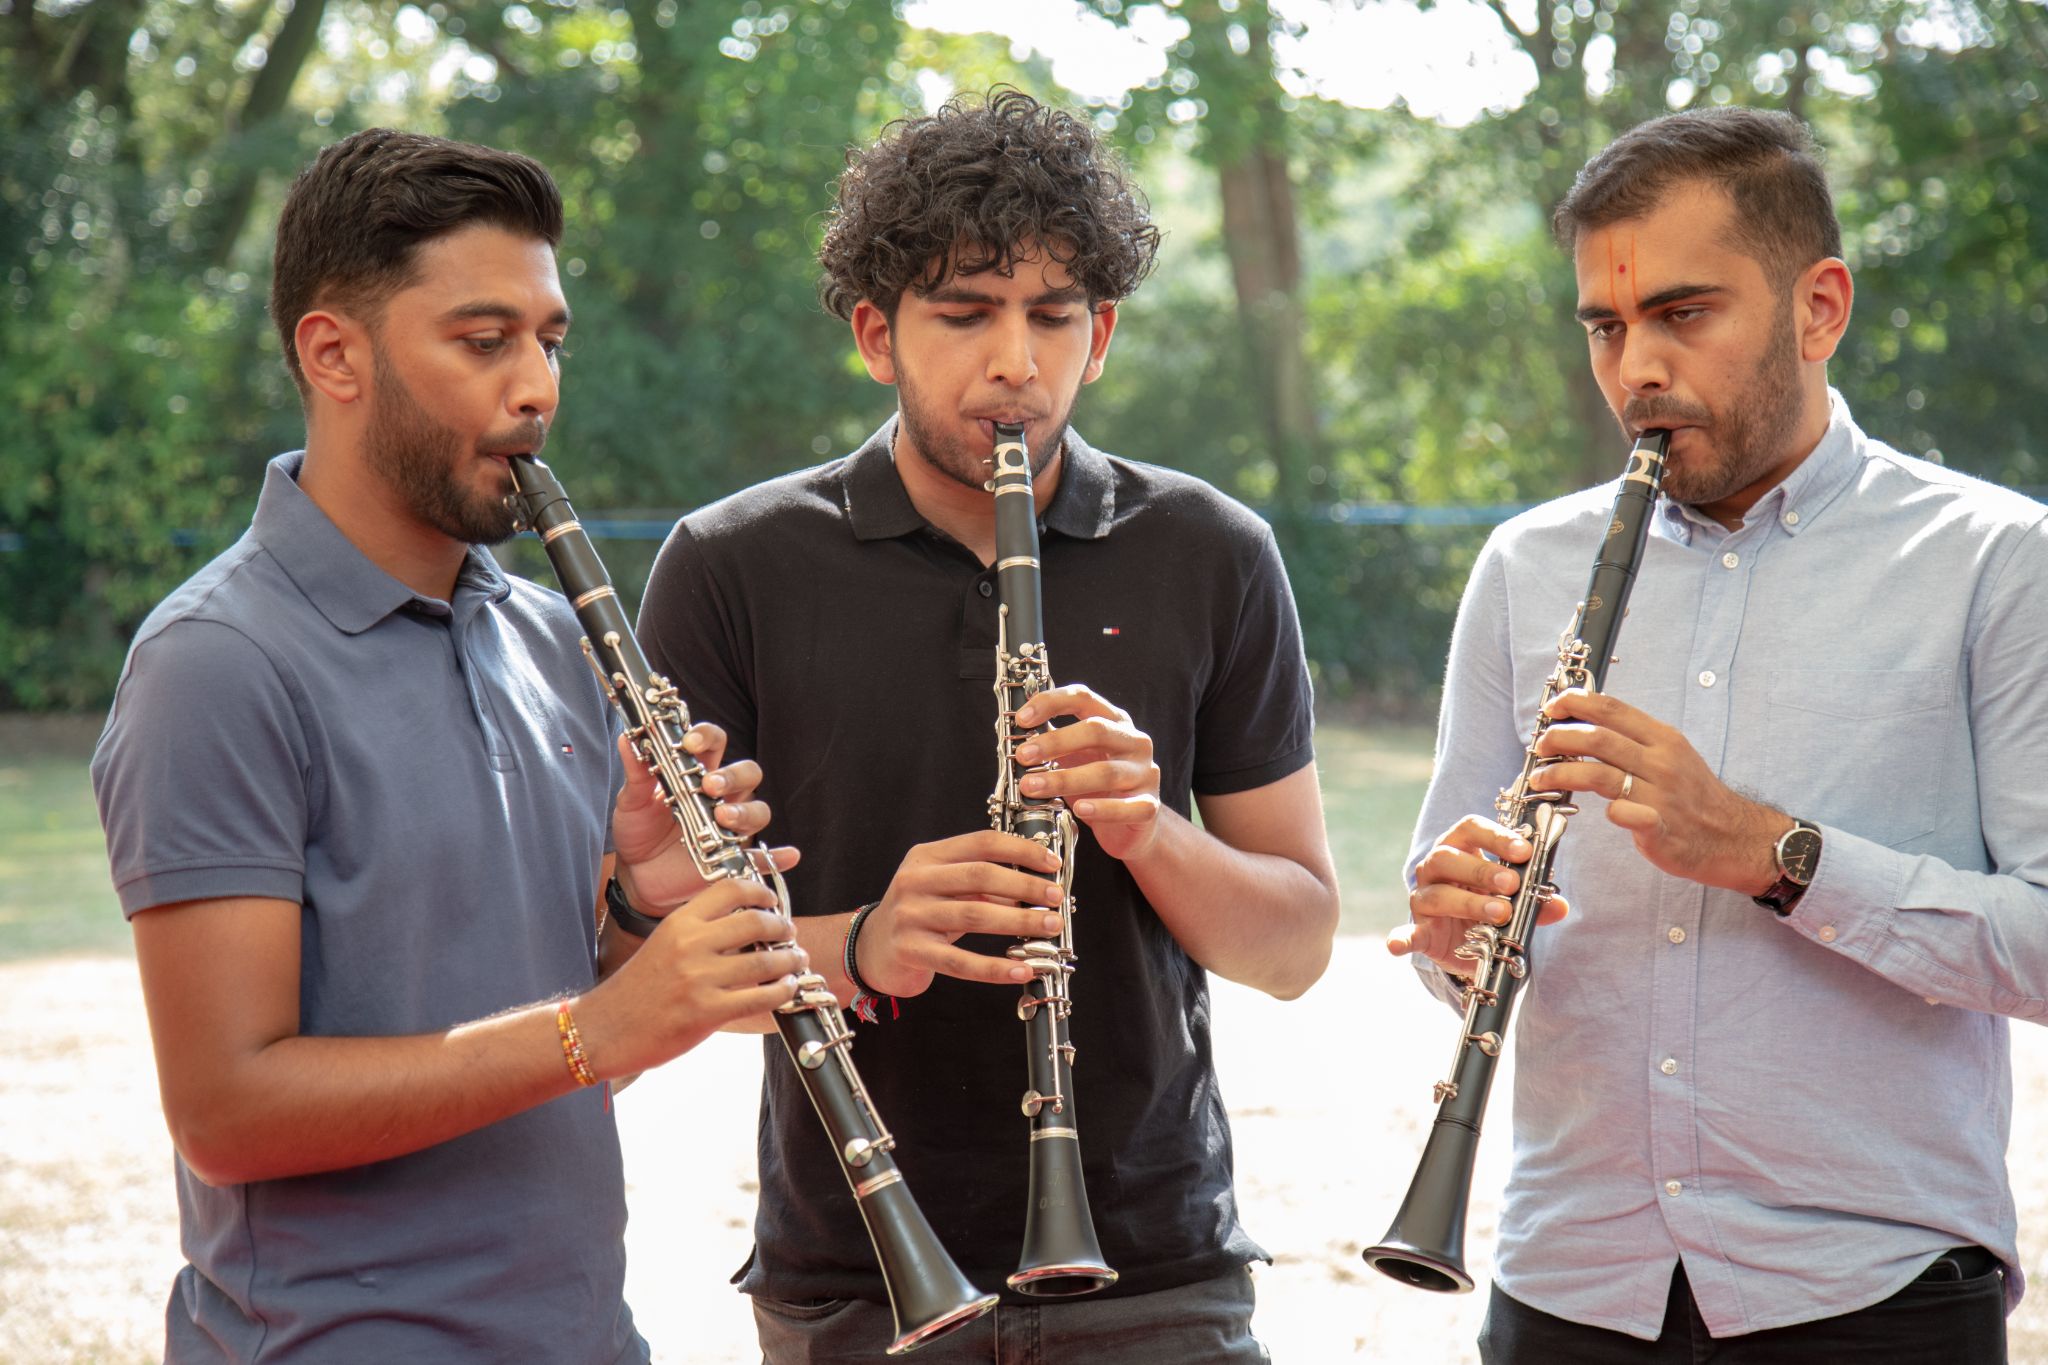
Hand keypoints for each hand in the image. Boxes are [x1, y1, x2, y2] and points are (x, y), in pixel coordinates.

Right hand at [575, 877, 806, 1075]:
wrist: (602, 1030)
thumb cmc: (635, 991)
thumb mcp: (663, 945)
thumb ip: (699, 933)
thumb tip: (747, 928)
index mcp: (679, 922)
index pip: (731, 890)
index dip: (761, 893)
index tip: (773, 902)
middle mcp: (690, 944)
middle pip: (756, 922)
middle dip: (782, 927)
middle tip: (790, 934)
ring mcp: (699, 978)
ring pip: (765, 961)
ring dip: (790, 960)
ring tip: (797, 961)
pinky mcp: (706, 1012)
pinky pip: (760, 997)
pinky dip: (783, 991)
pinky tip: (786, 989)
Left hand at [612, 727, 798, 914]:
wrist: (637, 875)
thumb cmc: (639, 831)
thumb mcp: (632, 802)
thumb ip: (636, 772)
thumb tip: (627, 738)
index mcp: (698, 774)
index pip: (715, 743)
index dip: (707, 736)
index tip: (689, 742)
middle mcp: (722, 796)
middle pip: (747, 773)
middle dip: (733, 776)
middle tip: (710, 786)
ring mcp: (731, 827)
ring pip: (759, 810)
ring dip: (747, 812)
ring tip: (723, 819)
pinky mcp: (735, 858)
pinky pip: (765, 858)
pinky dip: (779, 857)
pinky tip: (789, 856)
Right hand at [856, 831, 1069, 996]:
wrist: (870, 950)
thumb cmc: (919, 915)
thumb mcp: (947, 890)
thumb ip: (984, 885)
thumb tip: (1034, 887)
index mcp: (927, 857)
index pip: (981, 843)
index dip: (1021, 851)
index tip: (1051, 864)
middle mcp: (916, 881)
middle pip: (980, 876)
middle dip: (1026, 886)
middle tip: (1056, 898)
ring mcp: (910, 916)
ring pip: (975, 915)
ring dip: (1019, 921)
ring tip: (1049, 926)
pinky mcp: (911, 951)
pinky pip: (961, 961)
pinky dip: (995, 967)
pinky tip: (1021, 970)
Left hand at [1012, 683, 1161, 861]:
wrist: (1131, 828)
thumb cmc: (1097, 788)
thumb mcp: (1074, 758)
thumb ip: (1052, 743)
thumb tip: (1013, 732)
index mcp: (1113, 721)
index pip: (1083, 698)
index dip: (1051, 703)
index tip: (1022, 719)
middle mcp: (1134, 741)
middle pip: (1096, 730)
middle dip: (1055, 742)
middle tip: (1023, 756)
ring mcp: (1145, 773)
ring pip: (1106, 771)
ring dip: (1064, 779)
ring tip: (1033, 788)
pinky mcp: (1149, 805)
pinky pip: (1126, 807)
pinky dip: (1101, 809)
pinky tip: (1079, 809)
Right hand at [1388, 815, 1568, 973]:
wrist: (1468, 943)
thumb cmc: (1490, 907)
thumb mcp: (1515, 900)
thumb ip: (1535, 902)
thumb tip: (1558, 905)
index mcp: (1461, 849)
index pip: (1471, 828)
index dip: (1496, 836)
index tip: (1524, 851)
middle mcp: (1436, 869)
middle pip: (1447, 857)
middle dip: (1482, 870)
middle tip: (1512, 885)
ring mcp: (1424, 899)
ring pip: (1437, 894)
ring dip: (1468, 903)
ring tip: (1500, 914)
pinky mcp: (1420, 930)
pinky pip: (1407, 932)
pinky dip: (1402, 937)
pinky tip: (1397, 945)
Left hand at [1529, 688, 1787, 894]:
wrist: (1733, 836)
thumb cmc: (1692, 795)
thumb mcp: (1669, 754)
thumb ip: (1632, 740)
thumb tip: (1586, 723)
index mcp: (1662, 739)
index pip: (1612, 709)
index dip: (1576, 704)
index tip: (1552, 709)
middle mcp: (1661, 762)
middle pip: (1599, 739)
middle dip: (1560, 738)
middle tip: (1539, 745)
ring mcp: (1661, 796)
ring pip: (1600, 775)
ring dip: (1561, 773)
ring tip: (1540, 777)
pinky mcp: (1661, 829)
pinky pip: (1630, 815)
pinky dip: (1611, 811)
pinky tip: (1600, 812)